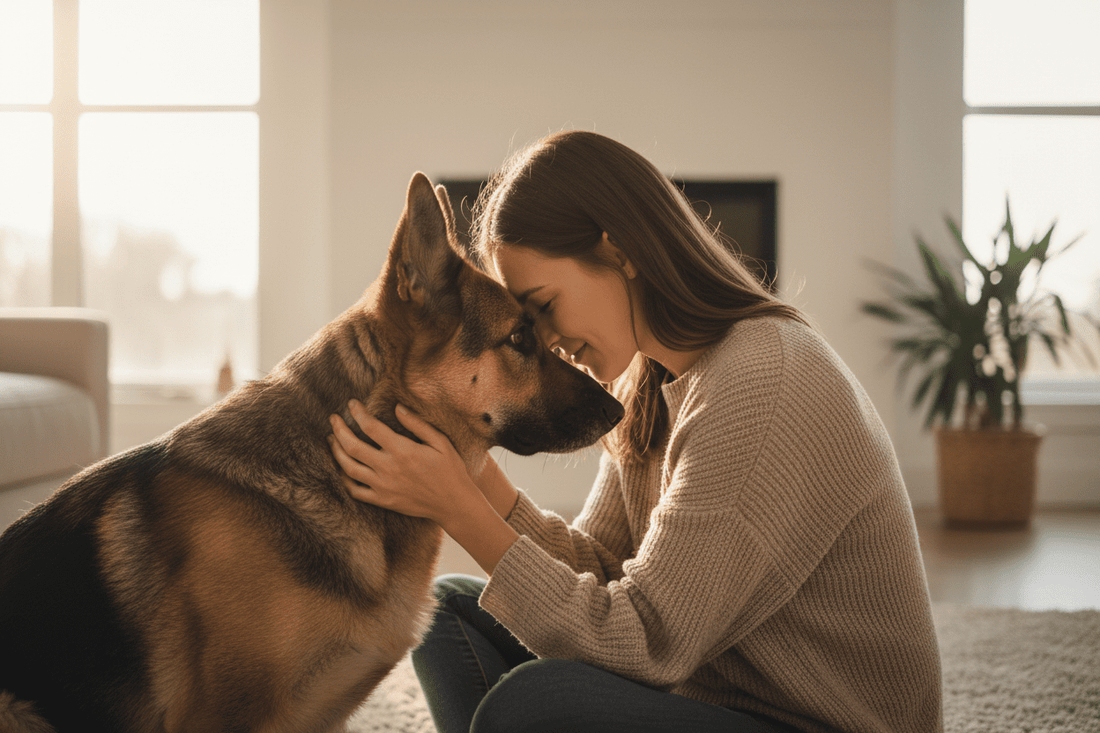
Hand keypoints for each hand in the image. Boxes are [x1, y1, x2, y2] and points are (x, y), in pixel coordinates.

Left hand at [329, 401, 477, 523]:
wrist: (453, 503)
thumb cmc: (450, 470)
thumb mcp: (440, 442)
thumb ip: (417, 424)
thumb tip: (397, 407)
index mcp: (403, 450)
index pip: (371, 427)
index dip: (357, 413)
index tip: (352, 403)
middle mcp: (389, 468)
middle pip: (352, 446)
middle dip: (339, 430)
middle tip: (333, 418)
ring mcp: (383, 486)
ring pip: (349, 468)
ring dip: (336, 452)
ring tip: (331, 439)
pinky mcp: (382, 500)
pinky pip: (355, 490)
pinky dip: (344, 478)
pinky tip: (342, 467)